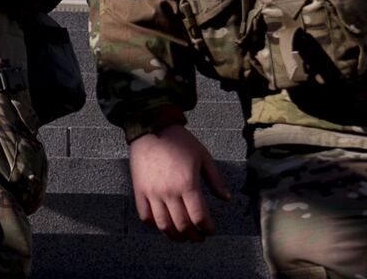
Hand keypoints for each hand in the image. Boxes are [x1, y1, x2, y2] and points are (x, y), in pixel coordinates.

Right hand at [128, 125, 231, 241]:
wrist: (151, 129)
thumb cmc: (180, 142)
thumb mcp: (204, 157)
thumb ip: (216, 180)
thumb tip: (227, 199)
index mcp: (188, 184)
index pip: (199, 217)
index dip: (207, 229)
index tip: (211, 231)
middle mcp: (169, 192)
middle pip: (182, 225)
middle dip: (194, 236)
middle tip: (199, 237)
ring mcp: (152, 193)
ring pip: (163, 225)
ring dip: (175, 236)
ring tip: (182, 236)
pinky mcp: (139, 191)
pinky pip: (145, 216)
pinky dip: (155, 225)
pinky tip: (163, 224)